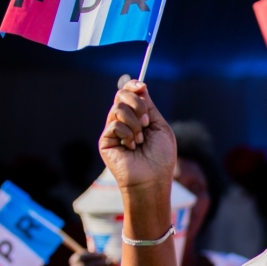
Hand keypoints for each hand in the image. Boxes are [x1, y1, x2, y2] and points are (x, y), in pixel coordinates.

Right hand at [99, 80, 176, 195]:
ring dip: (135, 124)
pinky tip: (131, 147)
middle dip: (137, 105)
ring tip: (140, 141)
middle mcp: (124, 121)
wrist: (152, 179)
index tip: (142, 87)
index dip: (133, 86)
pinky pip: (114, 124)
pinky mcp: (105, 140)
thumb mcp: (160, 127)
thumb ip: (149, 106)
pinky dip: (128, 134)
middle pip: (121, 95)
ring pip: (118, 108)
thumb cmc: (161, 158)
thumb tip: (140, 86)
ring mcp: (113, 131)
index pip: (129, 93)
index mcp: (138, 117)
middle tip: (147, 121)